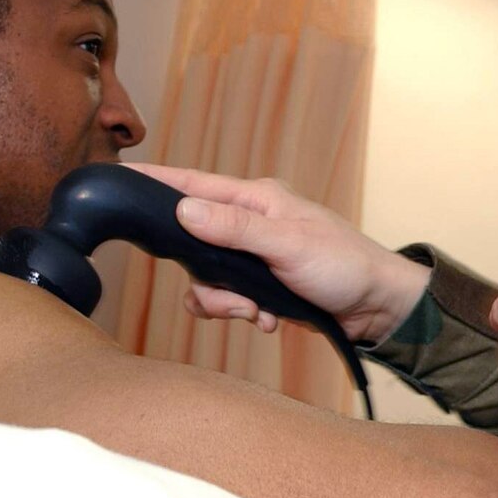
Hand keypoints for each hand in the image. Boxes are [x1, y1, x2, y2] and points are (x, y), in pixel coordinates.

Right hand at [129, 164, 429, 343]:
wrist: (379, 309)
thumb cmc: (345, 266)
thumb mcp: (288, 245)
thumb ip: (235, 228)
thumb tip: (183, 209)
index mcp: (256, 200)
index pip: (193, 184)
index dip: (155, 181)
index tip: (119, 176)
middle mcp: (250, 224)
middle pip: (191, 243)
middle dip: (205, 278)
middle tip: (233, 297)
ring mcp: (254, 256)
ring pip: (206, 279)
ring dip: (227, 303)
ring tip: (259, 312)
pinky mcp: (261, 286)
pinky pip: (227, 300)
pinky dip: (243, 314)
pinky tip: (270, 320)